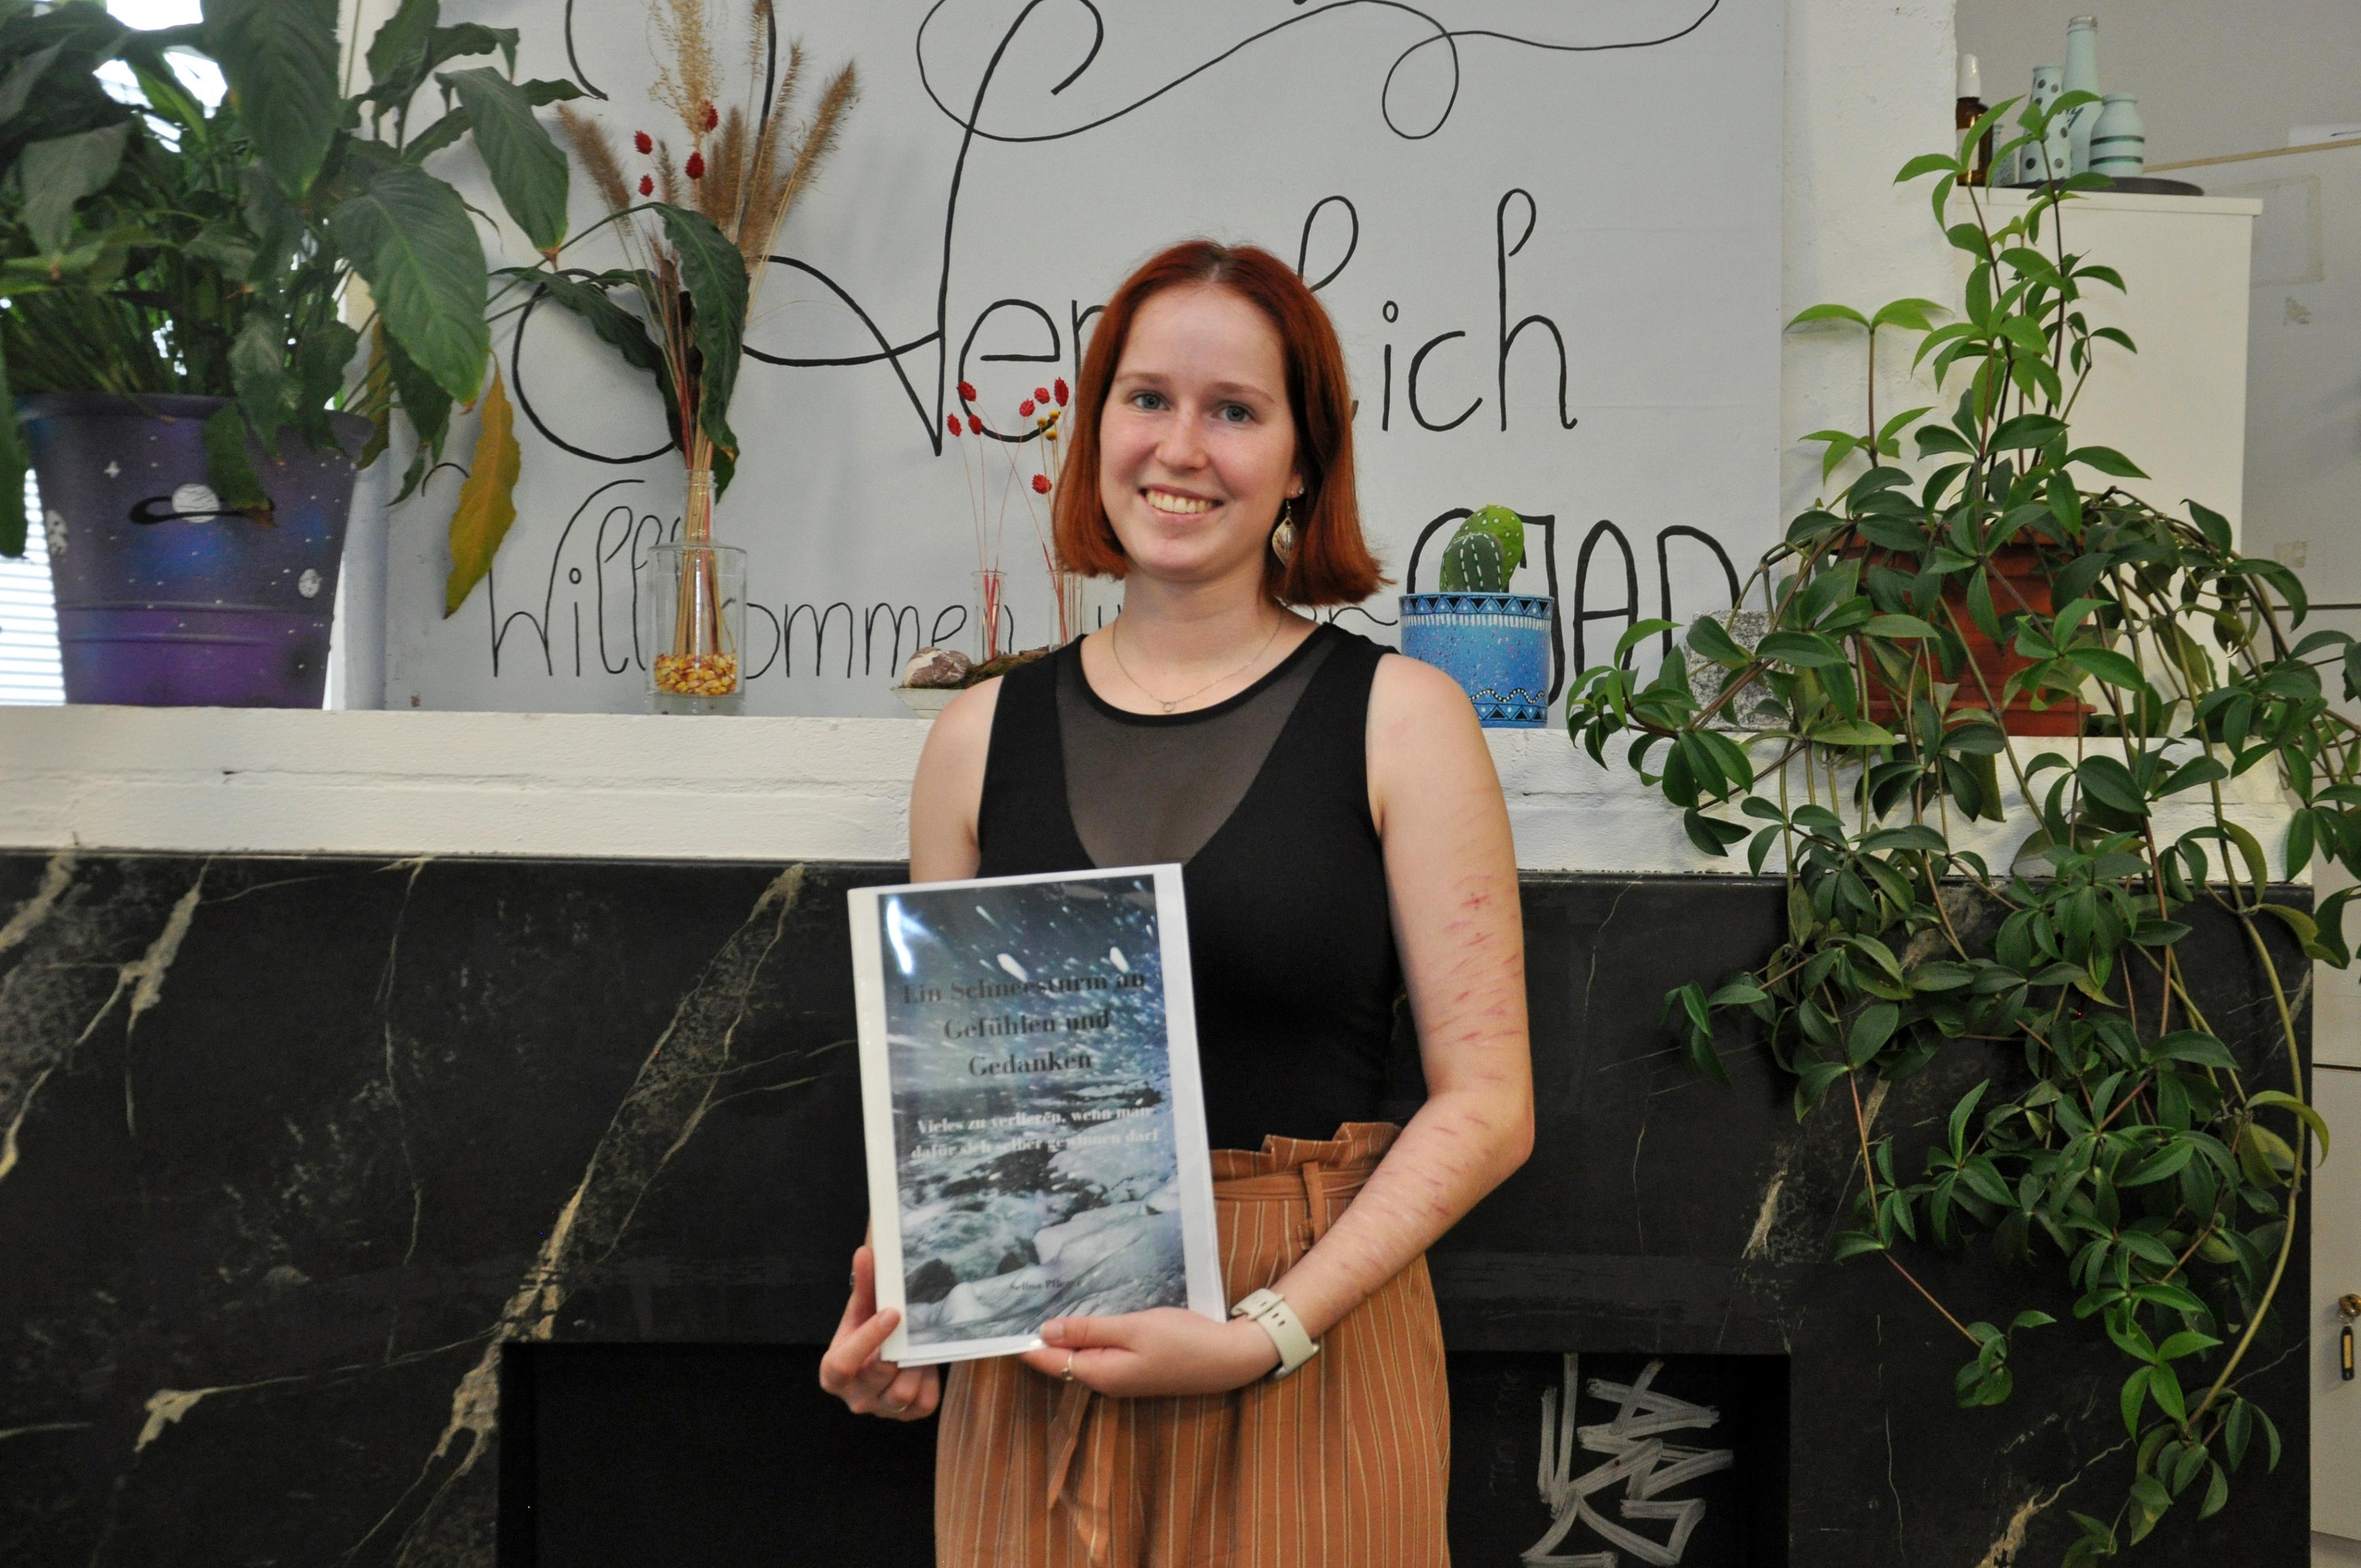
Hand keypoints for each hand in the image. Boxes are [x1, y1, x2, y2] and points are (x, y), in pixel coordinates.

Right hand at [817, 1245, 940, 1420]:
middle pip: (877, 1378)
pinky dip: (930, 1382)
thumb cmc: (866, 1333)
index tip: (893, 1312)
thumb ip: (863, 1285)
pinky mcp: (906, 1415)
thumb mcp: (861, 1311)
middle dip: (898, 1351)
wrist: (880, 1359)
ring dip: (916, 1367)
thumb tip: (865, 1253)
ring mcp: (880, 1409)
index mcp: (833, 1372)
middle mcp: (854, 1396)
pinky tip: (926, 1363)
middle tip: (913, 1327)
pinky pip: (923, 1404)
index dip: (868, 1339)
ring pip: (901, 1395)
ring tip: (920, 1345)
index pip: (844, 1364)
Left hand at [1016, 1308, 1281, 1397]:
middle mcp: (1104, 1380)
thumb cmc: (1184, 1341)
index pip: (1046, 1359)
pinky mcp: (1133, 1368)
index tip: (996, 1318)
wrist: (1230, 1358)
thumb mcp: (1134, 1328)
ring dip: (1062, 1332)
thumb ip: (1089, 1330)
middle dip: (1037, 1333)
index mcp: (1099, 1373)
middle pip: (1058, 1359)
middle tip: (1013, 1298)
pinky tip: (1081, 1314)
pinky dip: (1085, 1334)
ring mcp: (1119, 1376)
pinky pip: (1097, 1351)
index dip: (1021, 1341)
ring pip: (1078, 1354)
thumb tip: (1044, 1330)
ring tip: (1038, 1299)